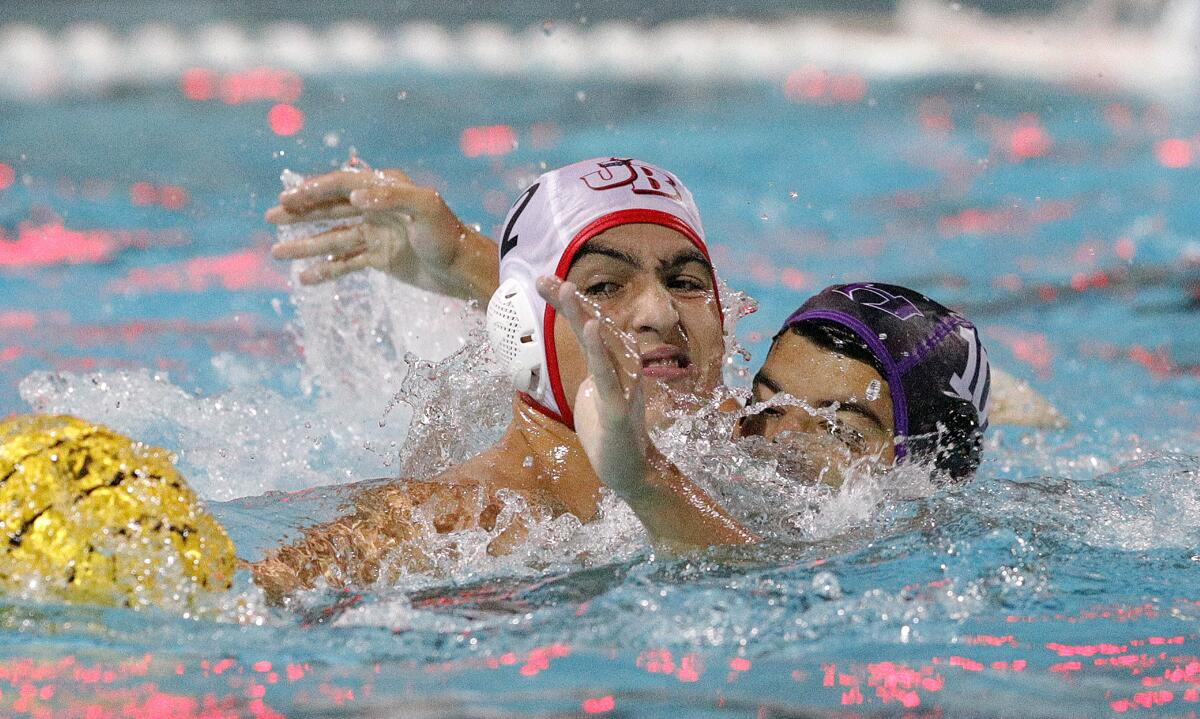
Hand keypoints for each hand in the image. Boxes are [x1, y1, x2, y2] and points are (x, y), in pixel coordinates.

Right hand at [267, 168, 498, 303]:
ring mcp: (378, 234)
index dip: (313, 190)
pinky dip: (326, 270)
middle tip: (270, 218)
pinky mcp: (382, 258)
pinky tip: (304, 279)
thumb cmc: (449, 235)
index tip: (287, 200)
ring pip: (334, 238)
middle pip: (331, 208)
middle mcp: (379, 208)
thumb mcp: (426, 209)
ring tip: (277, 253)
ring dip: (306, 245)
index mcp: (387, 188)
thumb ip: (391, 197)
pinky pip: (346, 263)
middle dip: (300, 214)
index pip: (342, 185)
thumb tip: (355, 197)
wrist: (465, 270)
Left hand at [537, 276, 756, 546]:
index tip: (542, 281)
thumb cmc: (610, 434)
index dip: (565, 305)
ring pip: (601, 346)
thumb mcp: (593, 395)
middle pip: (592, 327)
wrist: (632, 473)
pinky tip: (591, 328)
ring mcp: (621, 388)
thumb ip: (593, 369)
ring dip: (583, 316)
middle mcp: (619, 370)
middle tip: (546, 277)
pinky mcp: (618, 410)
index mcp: (608, 367)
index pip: (585, 328)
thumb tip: (587, 349)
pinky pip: (608, 376)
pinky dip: (600, 351)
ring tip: (566, 290)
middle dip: (568, 302)